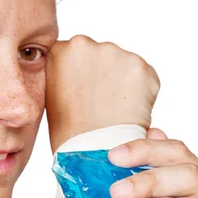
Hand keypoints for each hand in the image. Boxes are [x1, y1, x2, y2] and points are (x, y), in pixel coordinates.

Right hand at [45, 35, 159, 151]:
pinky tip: (129, 111)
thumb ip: (64, 74)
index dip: (83, 74)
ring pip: (125, 65)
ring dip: (124, 83)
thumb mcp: (52, 95)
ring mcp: (115, 53)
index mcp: (61, 50)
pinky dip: (143, 94)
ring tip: (114, 111)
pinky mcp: (140, 67)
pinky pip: (146, 78)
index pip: (76, 53)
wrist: (93, 153)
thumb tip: (78, 70)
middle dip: (105, 75)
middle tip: (102, 105)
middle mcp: (87, 44)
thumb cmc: (70, 133)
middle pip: (102, 56)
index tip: (85, 92)